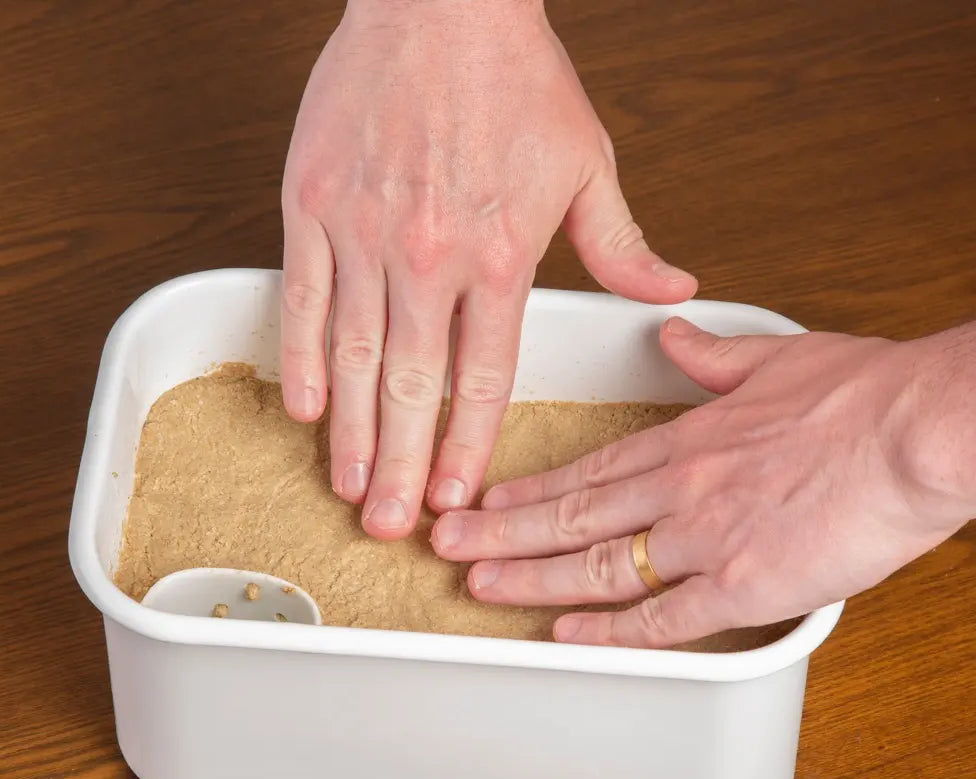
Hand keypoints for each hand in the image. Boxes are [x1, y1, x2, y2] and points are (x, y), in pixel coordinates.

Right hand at [280, 0, 696, 539]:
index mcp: (501, 256)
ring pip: (353, 357)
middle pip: (412, 389)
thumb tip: (674, 294)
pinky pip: (302, 299)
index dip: (466, 448)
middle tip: (391, 528)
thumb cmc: (513, 76)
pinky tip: (303, 408)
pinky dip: (301, 358)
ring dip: (350, 433)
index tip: (455, 499)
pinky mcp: (311, 205)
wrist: (438, 0)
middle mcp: (429, 258)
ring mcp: (363, 234)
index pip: (483, 379)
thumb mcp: (586, 161)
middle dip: (401, 468)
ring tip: (347, 487)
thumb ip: (621, 244)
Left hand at [429, 318, 975, 647]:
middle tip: (445, 547)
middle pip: (572, 515)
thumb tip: (672, 332)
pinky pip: (665, 618)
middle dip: (502, 533)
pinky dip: (611, 631)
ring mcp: (709, 536)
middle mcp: (684, 485)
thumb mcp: (779, 355)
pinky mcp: (747, 584)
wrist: (925, 427)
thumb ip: (714, 354)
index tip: (485, 499)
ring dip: (532, 578)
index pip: (589, 468)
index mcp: (692, 435)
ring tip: (479, 588)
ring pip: (599, 564)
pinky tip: (567, 637)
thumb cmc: (869, 392)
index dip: (530, 489)